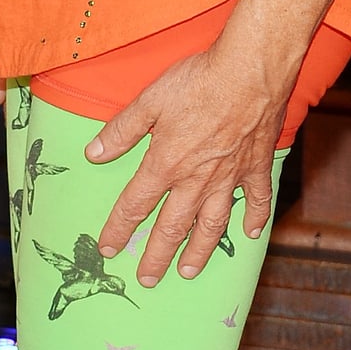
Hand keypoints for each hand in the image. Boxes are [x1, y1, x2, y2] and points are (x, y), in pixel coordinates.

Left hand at [86, 41, 288, 285]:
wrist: (251, 70)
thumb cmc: (198, 81)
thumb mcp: (150, 100)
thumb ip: (121, 131)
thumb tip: (93, 153)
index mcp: (165, 163)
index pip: (134, 205)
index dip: (119, 229)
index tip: (108, 249)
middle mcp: (196, 179)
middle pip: (172, 227)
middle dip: (157, 256)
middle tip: (148, 279)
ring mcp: (229, 176)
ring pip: (212, 224)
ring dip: (199, 251)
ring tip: (189, 271)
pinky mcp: (256, 166)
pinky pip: (257, 200)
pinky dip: (255, 219)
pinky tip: (251, 235)